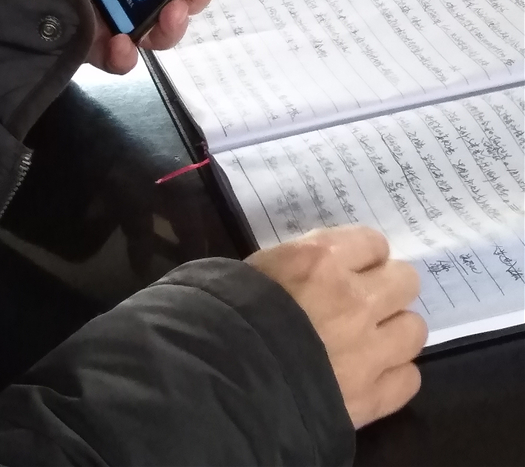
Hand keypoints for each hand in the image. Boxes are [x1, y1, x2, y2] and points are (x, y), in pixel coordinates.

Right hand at [246, 226, 426, 428]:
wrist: (226, 379)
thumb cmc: (234, 312)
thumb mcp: (264, 267)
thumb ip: (306, 261)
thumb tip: (329, 264)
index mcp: (324, 260)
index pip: (374, 243)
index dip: (364, 256)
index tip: (354, 267)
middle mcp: (356, 300)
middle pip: (405, 281)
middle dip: (388, 288)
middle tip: (366, 302)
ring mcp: (369, 351)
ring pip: (414, 330)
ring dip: (394, 332)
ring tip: (371, 341)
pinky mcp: (372, 396)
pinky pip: (409, 379)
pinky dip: (393, 376)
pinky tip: (371, 375)